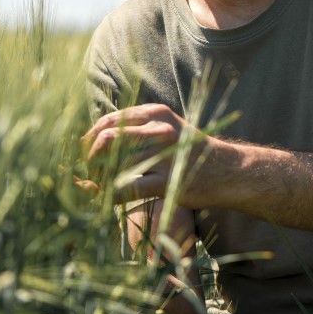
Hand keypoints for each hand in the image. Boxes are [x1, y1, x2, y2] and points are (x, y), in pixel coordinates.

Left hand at [80, 103, 222, 205]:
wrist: (228, 171)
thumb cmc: (191, 151)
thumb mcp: (166, 127)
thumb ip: (137, 129)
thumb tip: (97, 139)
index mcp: (154, 113)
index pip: (109, 120)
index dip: (90, 138)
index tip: (84, 153)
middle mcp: (158, 129)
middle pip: (108, 140)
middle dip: (90, 158)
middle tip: (88, 173)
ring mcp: (163, 155)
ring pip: (115, 165)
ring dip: (99, 179)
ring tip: (97, 187)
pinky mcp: (166, 181)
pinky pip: (127, 188)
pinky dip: (110, 195)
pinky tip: (105, 200)